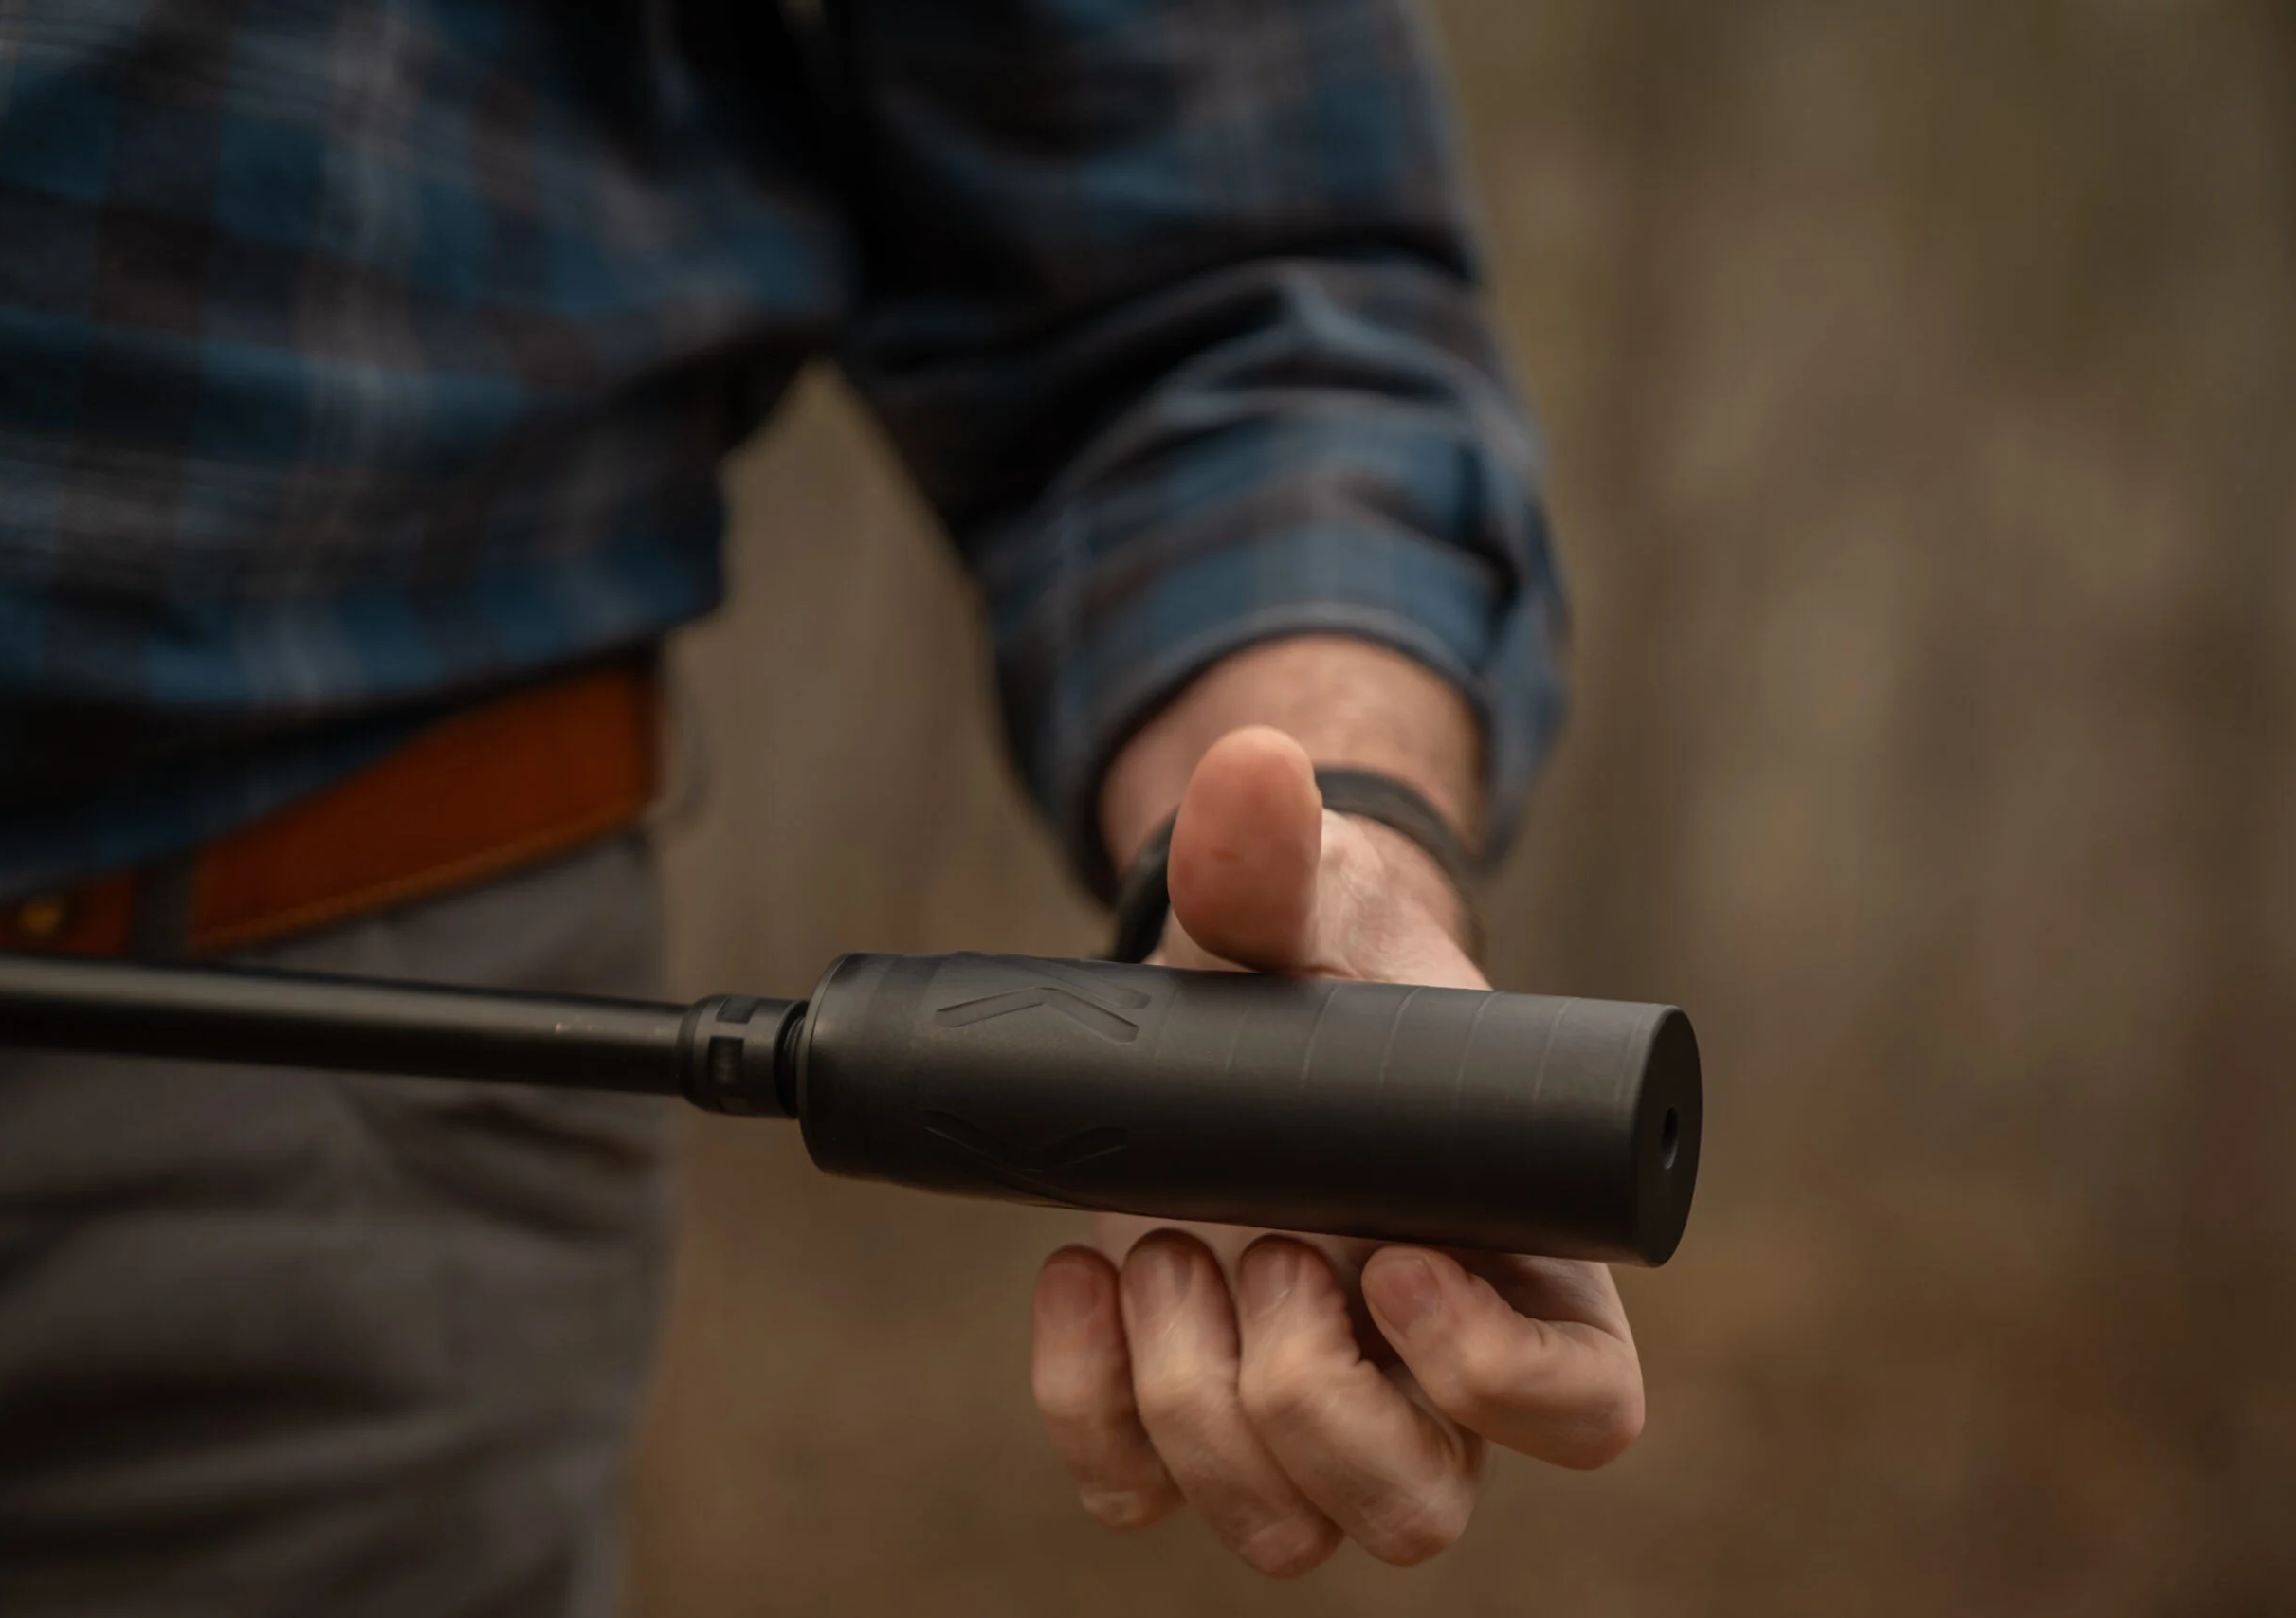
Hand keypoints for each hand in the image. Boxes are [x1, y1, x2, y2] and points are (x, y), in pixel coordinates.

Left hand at [1030, 727, 1644, 1574]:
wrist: (1240, 1012)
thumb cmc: (1328, 976)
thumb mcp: (1310, 912)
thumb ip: (1278, 849)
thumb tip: (1249, 765)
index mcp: (1530, 1270)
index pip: (1583, 1409)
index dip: (1500, 1375)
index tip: (1396, 1254)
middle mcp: (1434, 1377)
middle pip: (1415, 1504)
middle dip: (1309, 1390)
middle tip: (1261, 1244)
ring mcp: (1311, 1413)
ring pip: (1287, 1529)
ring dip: (1197, 1405)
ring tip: (1160, 1247)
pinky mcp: (1187, 1422)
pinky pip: (1140, 1497)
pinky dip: (1090, 1413)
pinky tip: (1076, 1282)